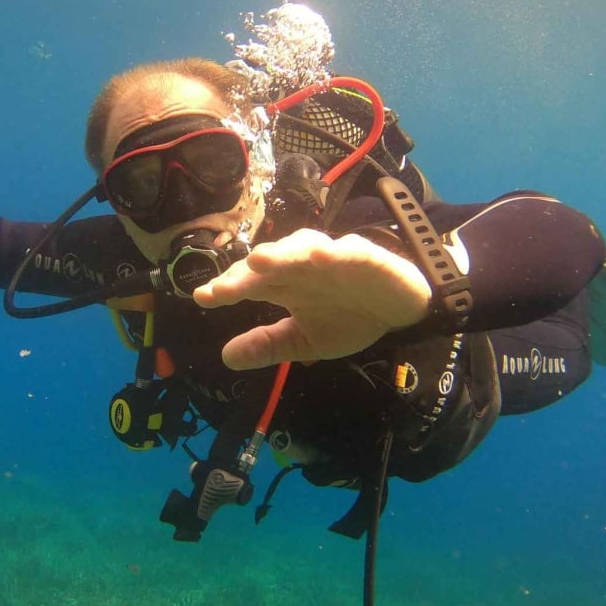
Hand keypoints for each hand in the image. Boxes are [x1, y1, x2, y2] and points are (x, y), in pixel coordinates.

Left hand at [193, 228, 432, 369]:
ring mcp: (333, 258)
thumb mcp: (305, 341)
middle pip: (270, 264)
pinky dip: (334, 252)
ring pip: (302, 248)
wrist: (402, 311)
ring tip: (260, 260)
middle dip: (246, 273)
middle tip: (223, 287)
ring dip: (282, 253)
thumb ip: (269, 346)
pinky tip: (319, 258)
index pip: (250, 283)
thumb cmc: (350, 317)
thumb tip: (226, 357)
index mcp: (286, 285)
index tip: (203, 297)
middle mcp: (303, 267)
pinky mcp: (366, 256)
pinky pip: (349, 251)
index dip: (227, 288)